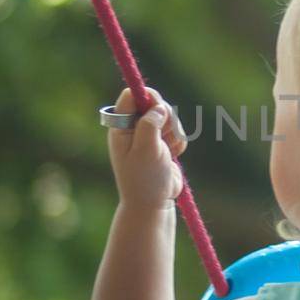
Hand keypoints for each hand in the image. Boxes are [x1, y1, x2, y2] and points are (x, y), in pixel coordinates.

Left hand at [107, 87, 186, 208]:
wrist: (152, 202)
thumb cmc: (143, 178)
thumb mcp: (145, 150)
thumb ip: (149, 125)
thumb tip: (158, 107)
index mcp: (121, 127)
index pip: (131, 96)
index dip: (147, 98)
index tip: (158, 110)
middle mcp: (133, 127)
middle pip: (155, 102)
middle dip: (166, 118)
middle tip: (163, 137)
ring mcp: (149, 134)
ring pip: (170, 116)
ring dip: (174, 133)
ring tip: (166, 152)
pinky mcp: (164, 142)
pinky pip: (178, 131)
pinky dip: (179, 143)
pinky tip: (172, 156)